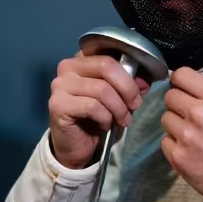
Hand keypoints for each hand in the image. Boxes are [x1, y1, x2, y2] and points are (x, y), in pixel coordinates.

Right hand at [48, 53, 151, 169]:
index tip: (140, 90)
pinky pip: (92, 106)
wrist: (75, 146)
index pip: (110, 56)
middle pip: (106, 66)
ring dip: (118, 108)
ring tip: (122, 120)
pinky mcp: (58, 104)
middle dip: (127, 88)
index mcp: (81, 60)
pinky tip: (104, 125)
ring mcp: (60, 85)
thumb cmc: (96, 118)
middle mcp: (67, 67)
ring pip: (101, 89)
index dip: (129, 72)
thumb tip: (144, 80)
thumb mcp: (119, 98)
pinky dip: (105, 118)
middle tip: (134, 105)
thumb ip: (130, 85)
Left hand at [160, 67, 202, 201]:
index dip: (180, 82)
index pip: (182, 75)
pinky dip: (174, 145)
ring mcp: (185, 135)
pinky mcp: (177, 156)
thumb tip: (190, 93)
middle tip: (189, 117)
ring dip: (175, 125)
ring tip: (191, 136)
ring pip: (165, 118)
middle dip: (178, 105)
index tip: (183, 90)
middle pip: (169, 96)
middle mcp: (198, 112)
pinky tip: (189, 151)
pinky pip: (165, 141)